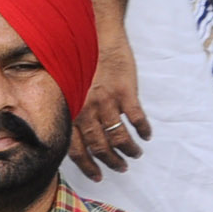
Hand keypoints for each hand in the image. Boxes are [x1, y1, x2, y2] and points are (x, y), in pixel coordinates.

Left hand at [69, 33, 149, 179]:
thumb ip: (71, 113)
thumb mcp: (66, 90)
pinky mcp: (126, 91)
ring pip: (119, 136)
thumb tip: (74, 136)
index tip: (97, 176)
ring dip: (128, 150)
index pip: (76, 149)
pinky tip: (146, 135)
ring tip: (135, 155)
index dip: (87, 166)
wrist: (97, 35)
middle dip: (110, 162)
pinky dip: (143, 129)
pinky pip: (136, 117)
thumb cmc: (79, 62)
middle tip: (120, 168)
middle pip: (99, 147)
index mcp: (70, 113)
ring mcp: (107, 102)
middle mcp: (87, 111)